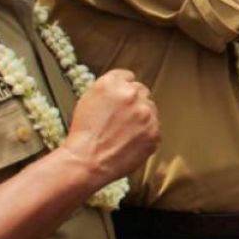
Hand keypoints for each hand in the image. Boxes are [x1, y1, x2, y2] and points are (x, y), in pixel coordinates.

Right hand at [61, 70, 159, 189]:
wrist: (87, 161)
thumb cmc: (83, 135)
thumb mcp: (88, 100)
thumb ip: (108, 89)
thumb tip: (121, 87)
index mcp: (112, 83)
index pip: (127, 77)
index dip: (123, 88)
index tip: (121, 97)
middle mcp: (131, 94)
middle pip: (141, 91)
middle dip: (133, 102)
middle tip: (121, 118)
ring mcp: (146, 113)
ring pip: (150, 109)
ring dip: (142, 117)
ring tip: (123, 132)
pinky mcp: (154, 131)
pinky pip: (154, 127)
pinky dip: (145, 133)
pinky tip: (130, 141)